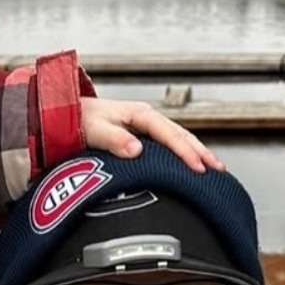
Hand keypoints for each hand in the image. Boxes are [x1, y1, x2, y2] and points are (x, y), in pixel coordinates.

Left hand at [80, 97, 224, 172]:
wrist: (65, 114)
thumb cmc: (78, 120)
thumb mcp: (94, 129)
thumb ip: (114, 139)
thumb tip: (137, 150)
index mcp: (140, 114)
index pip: (170, 134)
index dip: (185, 152)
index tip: (198, 168)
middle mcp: (147, 118)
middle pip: (182, 135)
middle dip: (202, 151)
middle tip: (219, 169)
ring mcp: (146, 127)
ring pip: (179, 138)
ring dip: (197, 152)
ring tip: (213, 168)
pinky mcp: (143, 135)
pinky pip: (169, 144)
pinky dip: (184, 153)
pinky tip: (191, 164)